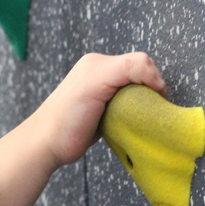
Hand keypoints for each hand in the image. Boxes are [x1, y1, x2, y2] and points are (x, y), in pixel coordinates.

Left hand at [30, 52, 166, 169]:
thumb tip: (156, 79)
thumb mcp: (94, 83)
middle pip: (140, 74)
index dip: (153, 79)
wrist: (47, 144)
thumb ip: (124, 69)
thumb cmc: (67, 117)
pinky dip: (136, 109)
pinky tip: (131, 119)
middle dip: (149, 89)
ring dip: (143, 100)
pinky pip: (130, 102)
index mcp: (98, 63)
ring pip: (137, 89)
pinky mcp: (105, 107)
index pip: (139, 61)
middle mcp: (100, 72)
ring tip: (140, 114)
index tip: (157, 99)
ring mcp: (102, 90)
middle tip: (150, 109)